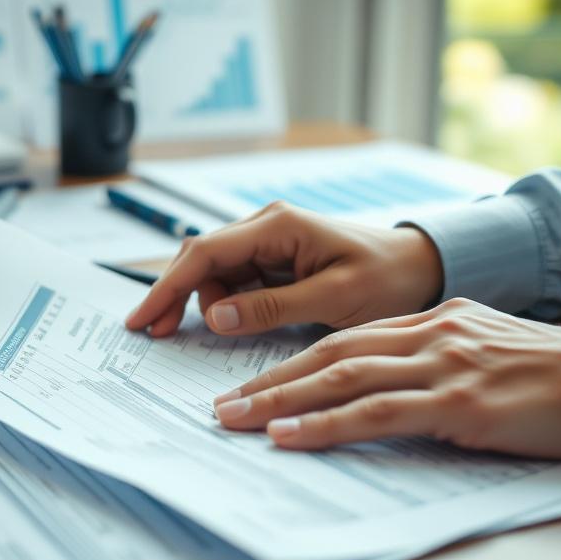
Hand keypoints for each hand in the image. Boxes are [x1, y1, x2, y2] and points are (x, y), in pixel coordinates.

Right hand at [125, 201, 443, 336]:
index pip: (206, 252)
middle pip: (201, 258)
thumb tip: (215, 316)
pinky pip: (234, 280)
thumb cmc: (387, 278)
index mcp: (279, 225)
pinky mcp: (274, 258)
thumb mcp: (335, 298)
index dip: (167, 286)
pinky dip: (222, 303)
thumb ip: (274, 307)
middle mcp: (266, 225)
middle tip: (156, 334)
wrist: (419, 267)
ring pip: (214, 271)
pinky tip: (223, 323)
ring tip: (203, 332)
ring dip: (201, 302)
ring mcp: (268, 241)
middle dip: (174, 295)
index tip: (141, 318)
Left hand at [213, 298, 560, 458]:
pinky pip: (376, 412)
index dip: (294, 360)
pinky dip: (326, 424)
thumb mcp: (483, 348)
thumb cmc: (548, 372)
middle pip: (329, 351)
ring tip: (235, 419)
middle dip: (270, 379)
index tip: (255, 381)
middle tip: (223, 404)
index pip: (346, 336)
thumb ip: (434, 357)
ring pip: (341, 376)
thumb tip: (387, 384)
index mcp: (432, 320)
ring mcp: (441, 365)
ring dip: (281, 400)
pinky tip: (289, 435)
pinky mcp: (457, 402)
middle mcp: (428, 333)